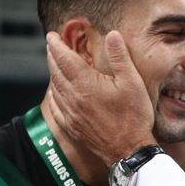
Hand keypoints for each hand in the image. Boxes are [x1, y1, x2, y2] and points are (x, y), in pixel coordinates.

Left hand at [46, 31, 155, 165]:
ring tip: (54, 65)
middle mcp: (73, 97)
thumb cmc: (133, 117)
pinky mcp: (72, 126)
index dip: (56, 45)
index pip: (64, 58)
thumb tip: (112, 35)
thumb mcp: (132, 82)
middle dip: (52, 56)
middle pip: (55, 71)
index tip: (51, 35)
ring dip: (52, 73)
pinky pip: (56, 107)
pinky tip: (56, 92)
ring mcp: (71, 114)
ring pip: (55, 88)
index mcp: (86, 83)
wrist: (128, 150)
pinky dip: (53, 95)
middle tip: (51, 46)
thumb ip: (120, 57)